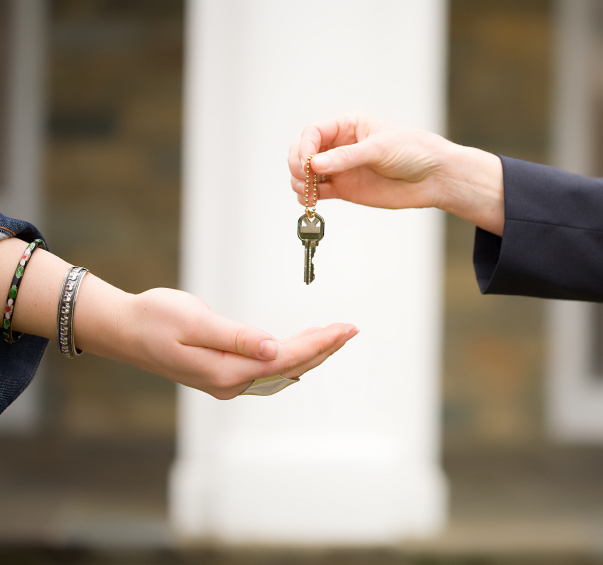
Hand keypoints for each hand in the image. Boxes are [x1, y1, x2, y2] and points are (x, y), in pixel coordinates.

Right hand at [76, 286, 356, 399]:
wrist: (122, 330)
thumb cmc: (154, 319)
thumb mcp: (194, 321)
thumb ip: (236, 337)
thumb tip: (275, 349)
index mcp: (226, 372)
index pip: (287, 358)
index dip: (319, 343)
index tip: (344, 328)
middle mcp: (230, 384)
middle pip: (290, 368)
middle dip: (323, 348)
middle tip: (351, 329)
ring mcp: (226, 383)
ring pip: (281, 371)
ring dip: (310, 355)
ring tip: (335, 337)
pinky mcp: (222, 375)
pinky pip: (267, 371)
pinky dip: (290, 359)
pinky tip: (302, 353)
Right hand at [288, 112, 505, 235]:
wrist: (434, 177)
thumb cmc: (414, 151)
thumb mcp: (380, 148)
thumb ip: (347, 157)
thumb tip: (315, 164)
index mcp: (348, 126)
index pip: (313, 132)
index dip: (305, 146)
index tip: (307, 162)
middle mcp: (341, 146)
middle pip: (304, 152)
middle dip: (298, 164)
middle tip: (305, 178)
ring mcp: (341, 169)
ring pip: (307, 173)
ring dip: (300, 182)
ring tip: (307, 192)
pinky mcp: (345, 189)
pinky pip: (318, 192)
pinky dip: (309, 197)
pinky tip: (311, 201)